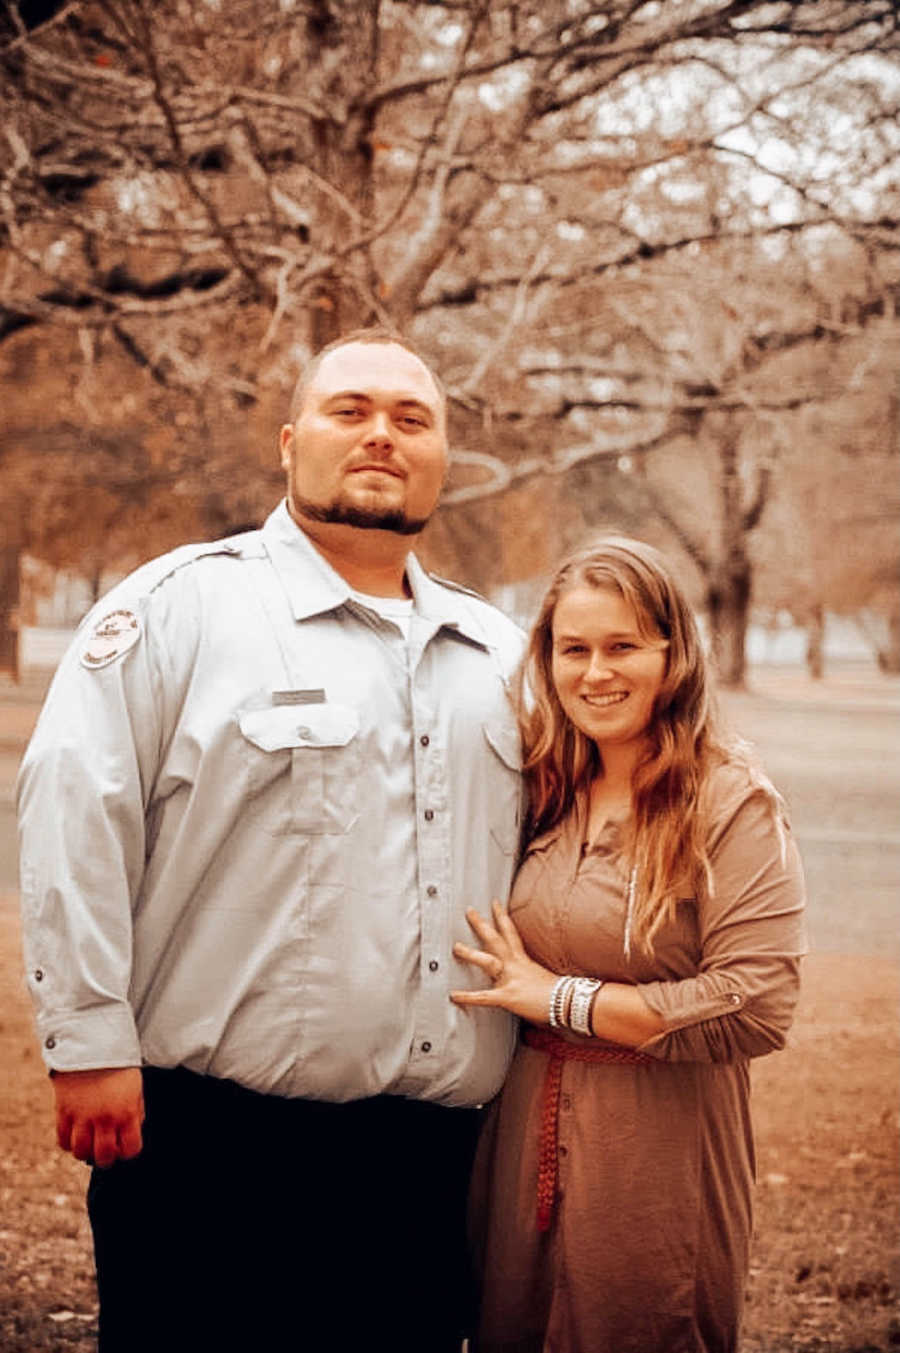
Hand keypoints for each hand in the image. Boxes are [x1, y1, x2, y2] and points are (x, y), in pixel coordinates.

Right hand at [53, 1067, 144, 1167]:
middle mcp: (104, 1119)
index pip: (130, 1149)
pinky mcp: (63, 1112)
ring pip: (81, 1152)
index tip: (124, 1144)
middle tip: (105, 1148)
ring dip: (86, 1151)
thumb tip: (132, 1131)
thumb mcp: (135, 1087)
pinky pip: (63, 1140)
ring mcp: (82, 1117)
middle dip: (106, 1157)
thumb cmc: (117, 1065)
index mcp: (126, 1112)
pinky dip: (68, 1143)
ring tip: (89, 1142)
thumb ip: (135, 1111)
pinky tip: (74, 1135)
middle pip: (103, 1156)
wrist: (91, 1045)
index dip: (127, 1150)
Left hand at [450, 899, 557, 1025]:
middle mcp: (516, 965)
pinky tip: (454, 995)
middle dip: (481, 924)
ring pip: (487, 961)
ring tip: (456, 947)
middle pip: (496, 939)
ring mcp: (511, 979)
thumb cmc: (561, 993)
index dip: (502, 917)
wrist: (569, 1002)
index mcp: (524, 960)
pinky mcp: (507, 996)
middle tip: (469, 911)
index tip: (494, 904)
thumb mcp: (543, 977)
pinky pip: (483, 996)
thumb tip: (527, 980)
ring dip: (470, 953)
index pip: (511, 933)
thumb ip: (530, 976)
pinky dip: (467, 997)